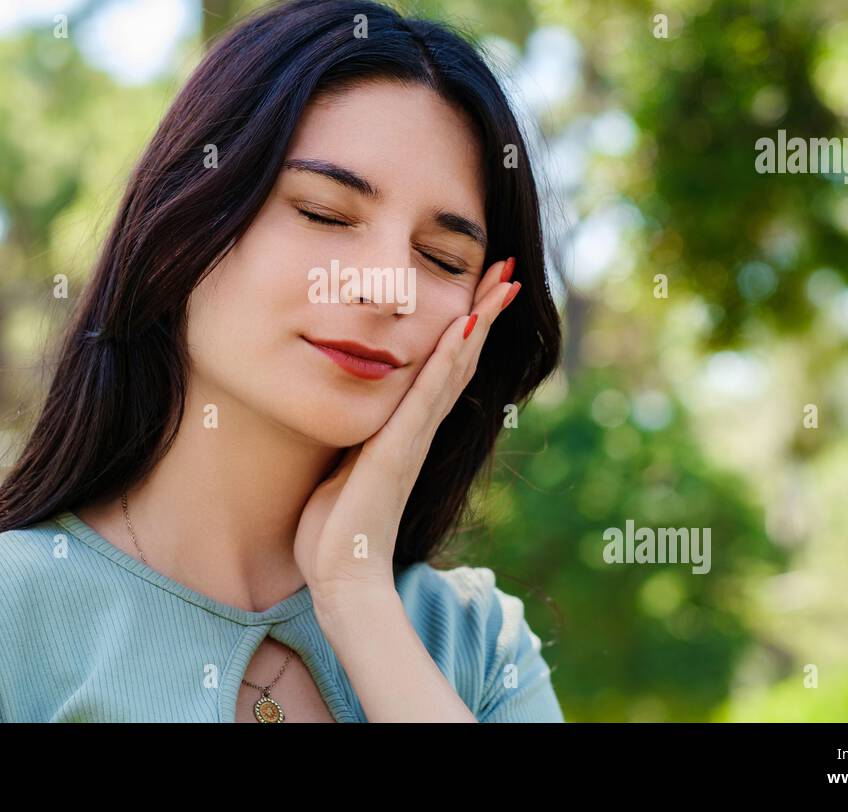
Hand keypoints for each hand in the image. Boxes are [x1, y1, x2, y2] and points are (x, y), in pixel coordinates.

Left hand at [294, 257, 521, 606]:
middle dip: (484, 311)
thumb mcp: (345, 465)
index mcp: (406, 428)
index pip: (444, 365)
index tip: (481, 286)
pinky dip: (448, 360)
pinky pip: (427, 396)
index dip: (465, 325)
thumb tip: (348, 410)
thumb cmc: (337, 529)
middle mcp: (418, 428)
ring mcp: (413, 437)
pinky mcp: (398, 450)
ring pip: (454, 368)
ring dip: (479, 321)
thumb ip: (355, 436)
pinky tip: (463, 327)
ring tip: (503, 282)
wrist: (342, 577)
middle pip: (461, 358)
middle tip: (509, 270)